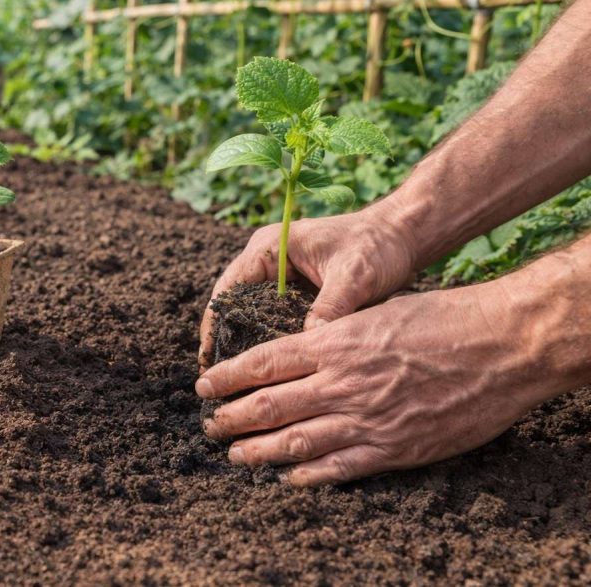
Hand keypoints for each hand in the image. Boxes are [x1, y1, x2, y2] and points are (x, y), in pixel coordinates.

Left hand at [195, 272, 577, 485]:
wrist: (499, 345)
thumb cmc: (440, 318)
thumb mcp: (374, 312)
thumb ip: (335, 333)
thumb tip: (300, 348)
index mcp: (333, 342)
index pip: (262, 362)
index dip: (227, 377)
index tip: (204, 385)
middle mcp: (340, 382)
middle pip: (268, 405)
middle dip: (230, 418)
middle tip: (208, 426)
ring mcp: (364, 418)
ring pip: (294, 441)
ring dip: (258, 451)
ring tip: (235, 455)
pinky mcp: (392, 447)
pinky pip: (338, 468)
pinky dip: (307, 475)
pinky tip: (287, 478)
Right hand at [199, 202, 418, 370]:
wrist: (403, 234)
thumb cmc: (377, 247)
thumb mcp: (353, 277)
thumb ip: (330, 308)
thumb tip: (309, 345)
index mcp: (269, 247)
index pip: (227, 289)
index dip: (215, 325)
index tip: (210, 359)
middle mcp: (267, 259)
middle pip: (231, 303)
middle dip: (223, 338)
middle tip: (216, 377)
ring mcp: (280, 274)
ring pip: (249, 312)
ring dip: (242, 340)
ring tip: (234, 380)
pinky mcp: (296, 288)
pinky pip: (271, 316)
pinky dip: (265, 338)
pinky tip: (266, 369)